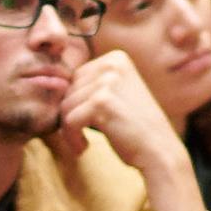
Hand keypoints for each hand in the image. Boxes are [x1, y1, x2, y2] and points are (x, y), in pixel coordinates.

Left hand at [56, 51, 189, 175]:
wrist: (160, 152)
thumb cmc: (135, 129)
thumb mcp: (117, 95)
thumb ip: (92, 84)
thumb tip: (50, 82)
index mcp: (116, 58)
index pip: (75, 78)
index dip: (75, 103)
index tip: (86, 123)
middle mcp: (113, 64)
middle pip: (67, 89)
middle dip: (70, 116)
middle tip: (81, 135)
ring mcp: (108, 82)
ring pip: (65, 105)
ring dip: (69, 129)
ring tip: (82, 143)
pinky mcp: (102, 103)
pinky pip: (68, 120)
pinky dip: (71, 138)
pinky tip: (84, 148)